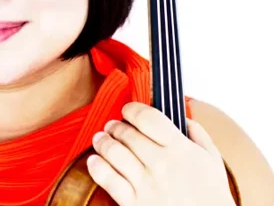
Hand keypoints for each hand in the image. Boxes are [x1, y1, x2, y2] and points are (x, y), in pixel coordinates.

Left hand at [87, 102, 234, 205]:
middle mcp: (161, 163)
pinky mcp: (134, 203)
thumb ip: (198, 134)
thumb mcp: (213, 161)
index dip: (132, 109)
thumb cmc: (211, 196)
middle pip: (127, 133)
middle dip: (115, 126)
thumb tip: (182, 117)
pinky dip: (96, 166)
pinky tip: (94, 160)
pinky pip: (107, 179)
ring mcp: (146, 184)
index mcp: (180, 149)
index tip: (128, 110)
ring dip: (102, 141)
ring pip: (113, 152)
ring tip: (100, 139)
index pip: (147, 117)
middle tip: (111, 126)